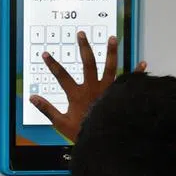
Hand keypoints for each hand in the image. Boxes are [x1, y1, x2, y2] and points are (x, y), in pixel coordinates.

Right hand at [29, 32, 145, 142]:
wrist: (104, 141)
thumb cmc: (82, 132)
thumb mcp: (60, 123)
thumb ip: (46, 109)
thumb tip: (32, 98)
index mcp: (77, 94)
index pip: (61, 76)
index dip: (52, 64)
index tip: (45, 54)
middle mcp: (93, 88)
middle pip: (88, 63)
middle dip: (84, 47)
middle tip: (81, 34)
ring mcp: (108, 90)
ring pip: (110, 67)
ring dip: (112, 51)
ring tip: (112, 38)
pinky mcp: (119, 95)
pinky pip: (130, 82)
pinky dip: (138, 73)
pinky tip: (143, 63)